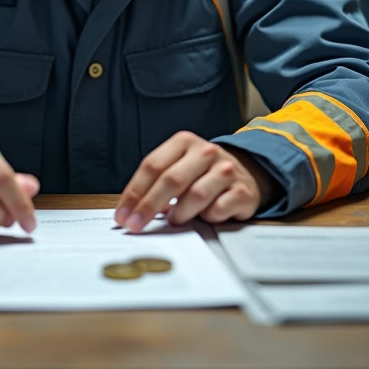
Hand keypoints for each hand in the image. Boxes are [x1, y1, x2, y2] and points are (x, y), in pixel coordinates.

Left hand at [114, 132, 279, 230]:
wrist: (245, 174)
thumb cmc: (202, 174)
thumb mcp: (179, 167)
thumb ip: (157, 182)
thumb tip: (131, 210)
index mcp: (184, 142)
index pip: (152, 166)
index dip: (134, 192)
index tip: (123, 215)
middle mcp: (206, 152)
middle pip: (171, 180)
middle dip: (148, 206)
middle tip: (135, 225)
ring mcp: (226, 170)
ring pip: (195, 195)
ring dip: (180, 213)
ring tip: (175, 220)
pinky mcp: (242, 190)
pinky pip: (218, 209)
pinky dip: (207, 217)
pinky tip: (206, 216)